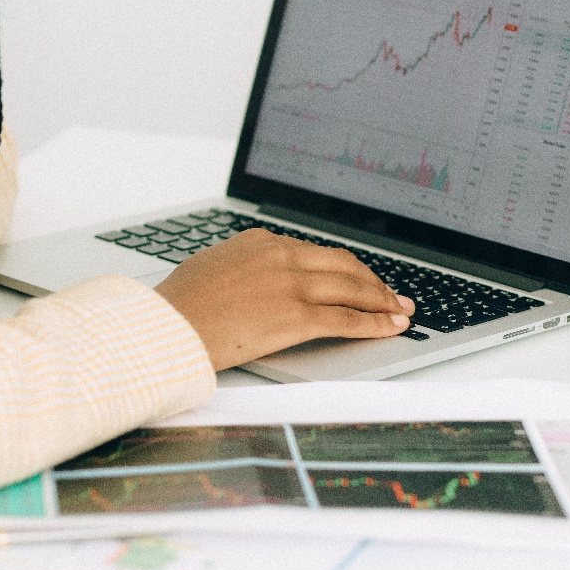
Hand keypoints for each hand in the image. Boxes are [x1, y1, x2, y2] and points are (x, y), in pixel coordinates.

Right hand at [155, 229, 415, 371]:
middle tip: (394, 294)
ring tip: (400, 311)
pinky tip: (389, 328)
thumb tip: (257, 278)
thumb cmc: (181, 303)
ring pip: (352, 289)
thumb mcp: (213, 267)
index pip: (316, 252)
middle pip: (343, 266)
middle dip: (373, 281)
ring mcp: (291, 284)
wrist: (168, 325)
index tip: (359, 278)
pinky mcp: (296, 316)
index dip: (344, 268)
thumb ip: (244, 267)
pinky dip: (374, 324)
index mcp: (262, 241)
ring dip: (382, 302)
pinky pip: (346, 319)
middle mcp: (281, 255)